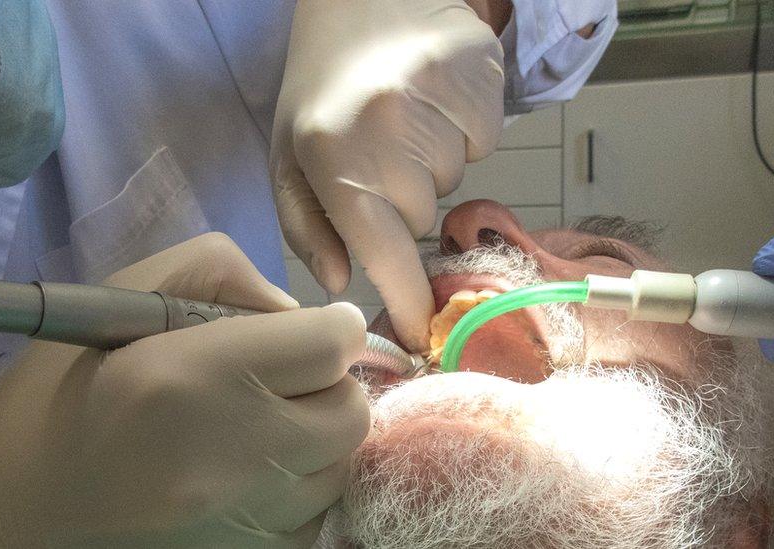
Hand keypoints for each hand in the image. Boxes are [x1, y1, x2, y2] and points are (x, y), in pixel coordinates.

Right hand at [0, 233, 370, 546]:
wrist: (13, 499)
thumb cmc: (66, 383)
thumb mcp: (128, 290)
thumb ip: (224, 274)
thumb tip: (298, 315)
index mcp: (194, 378)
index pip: (332, 344)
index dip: (330, 328)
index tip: (306, 332)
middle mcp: (231, 457)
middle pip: (351, 410)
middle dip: (330, 382)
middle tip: (283, 377)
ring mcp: (244, 522)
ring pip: (339, 464)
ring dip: (315, 436)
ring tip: (255, 427)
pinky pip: (316, 514)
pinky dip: (296, 486)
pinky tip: (246, 472)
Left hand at [270, 0, 504, 351]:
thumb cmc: (319, 87)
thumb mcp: (289, 157)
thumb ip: (307, 227)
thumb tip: (343, 281)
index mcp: (333, 152)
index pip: (383, 250)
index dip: (405, 300)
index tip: (418, 334)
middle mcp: (389, 125)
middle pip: (422, 218)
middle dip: (401, 202)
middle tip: (378, 156)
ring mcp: (441, 95)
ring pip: (455, 182)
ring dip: (430, 166)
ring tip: (403, 121)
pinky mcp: (481, 73)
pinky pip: (484, 143)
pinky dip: (461, 134)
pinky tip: (432, 102)